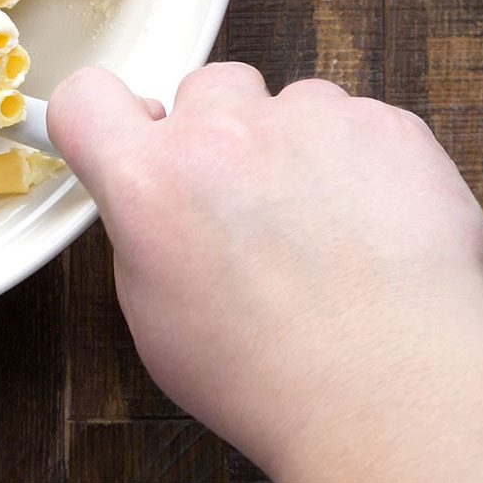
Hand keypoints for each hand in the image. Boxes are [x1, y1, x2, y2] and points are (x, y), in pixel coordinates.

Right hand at [49, 64, 482, 482]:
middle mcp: (223, 134)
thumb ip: (146, 231)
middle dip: (221, 133)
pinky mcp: (384, 127)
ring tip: (323, 228)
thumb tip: (156, 205)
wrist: (396, 394)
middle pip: (206, 88)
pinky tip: (371, 228)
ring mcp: (310, 121)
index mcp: (150, 180)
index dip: (105, 116)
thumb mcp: (156, 317)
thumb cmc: (278, 376)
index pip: (87, 97)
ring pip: (292, 104)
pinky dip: (365, 163)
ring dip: (298, 147)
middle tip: (247, 201)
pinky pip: (362, 123)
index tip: (127, 132)